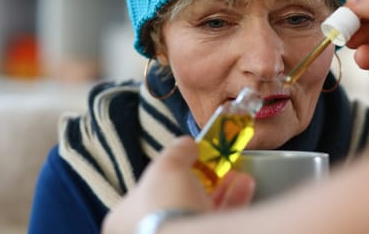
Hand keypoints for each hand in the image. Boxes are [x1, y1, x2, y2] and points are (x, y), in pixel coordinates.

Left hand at [102, 136, 254, 233]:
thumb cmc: (165, 204)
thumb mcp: (167, 165)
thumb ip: (177, 151)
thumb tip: (186, 143)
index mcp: (123, 218)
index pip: (145, 192)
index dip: (168, 173)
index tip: (189, 161)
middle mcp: (147, 230)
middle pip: (177, 201)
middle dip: (201, 181)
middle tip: (216, 167)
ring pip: (199, 211)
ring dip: (222, 191)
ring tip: (236, 174)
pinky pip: (217, 219)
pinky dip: (232, 202)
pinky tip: (244, 185)